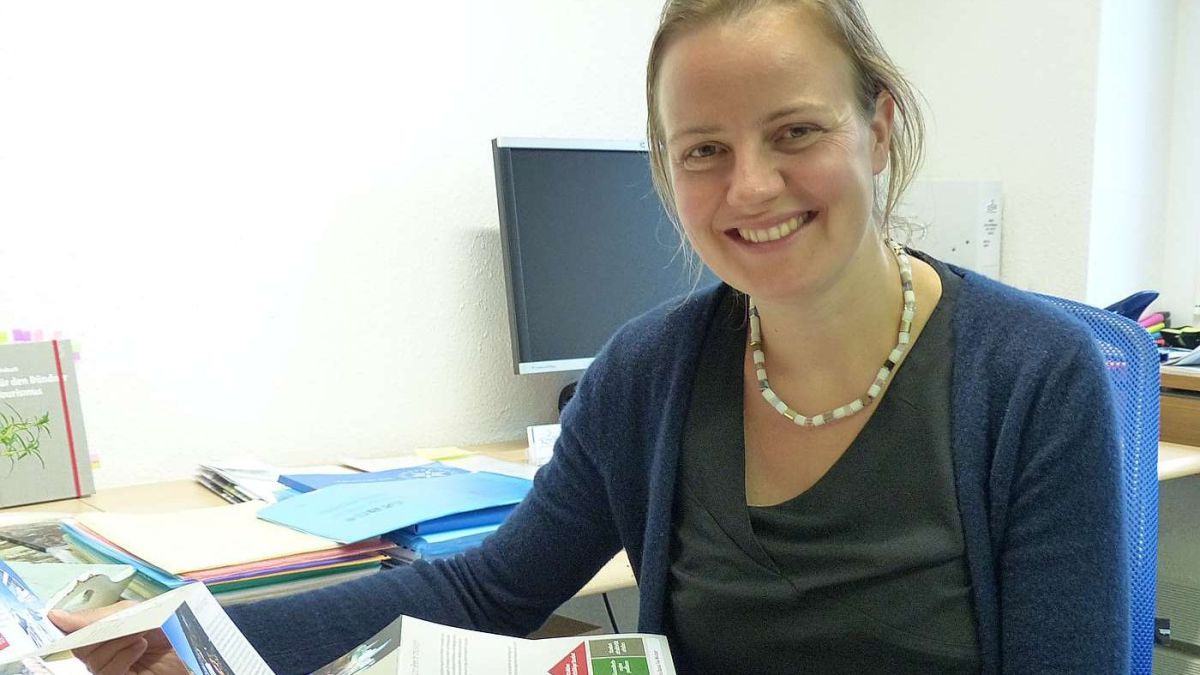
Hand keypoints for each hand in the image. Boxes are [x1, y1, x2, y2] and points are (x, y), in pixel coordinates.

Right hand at [49, 603, 187, 674]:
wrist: (201, 648)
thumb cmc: (175, 628)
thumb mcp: (137, 613)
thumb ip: (100, 616)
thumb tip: (57, 617)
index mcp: (110, 631)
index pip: (77, 630)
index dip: (67, 624)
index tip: (55, 617)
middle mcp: (109, 651)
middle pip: (80, 646)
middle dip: (99, 631)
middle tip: (122, 623)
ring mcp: (114, 668)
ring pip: (92, 660)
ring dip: (116, 642)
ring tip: (140, 635)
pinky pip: (105, 672)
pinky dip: (120, 657)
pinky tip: (139, 647)